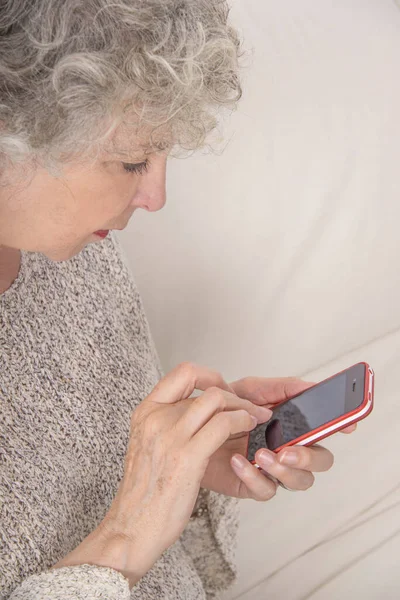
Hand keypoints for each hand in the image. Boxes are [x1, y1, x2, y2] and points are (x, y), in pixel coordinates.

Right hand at [95, 363, 270, 582]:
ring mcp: (170, 435)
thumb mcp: (148, 445)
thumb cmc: (144, 492)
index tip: (223, 389)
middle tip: (249, 408)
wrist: (132, 527)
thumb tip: (195, 411)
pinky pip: (223, 424)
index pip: (183, 373)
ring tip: (255, 419)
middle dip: (235, 396)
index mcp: (145, 412)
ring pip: (217, 400)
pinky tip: (248, 431)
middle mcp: (156, 417)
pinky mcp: (187, 456)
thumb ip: (167, 423)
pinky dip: (241, 422)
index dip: (210, 376)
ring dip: (243, 407)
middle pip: (205, 388)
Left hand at [201, 377, 355, 500]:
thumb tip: (311, 386)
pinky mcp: (251, 485)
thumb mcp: (252, 389)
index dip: (340, 428)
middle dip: (310, 457)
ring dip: (285, 469)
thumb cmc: (224, 408)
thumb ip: (282, 387)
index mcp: (293, 426)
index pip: (325, 431)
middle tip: (289, 450)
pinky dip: (253, 476)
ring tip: (262, 454)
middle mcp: (288, 449)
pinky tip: (239, 460)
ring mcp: (272, 469)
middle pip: (320, 462)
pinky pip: (265, 490)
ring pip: (298, 481)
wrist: (192, 424)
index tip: (348, 425)